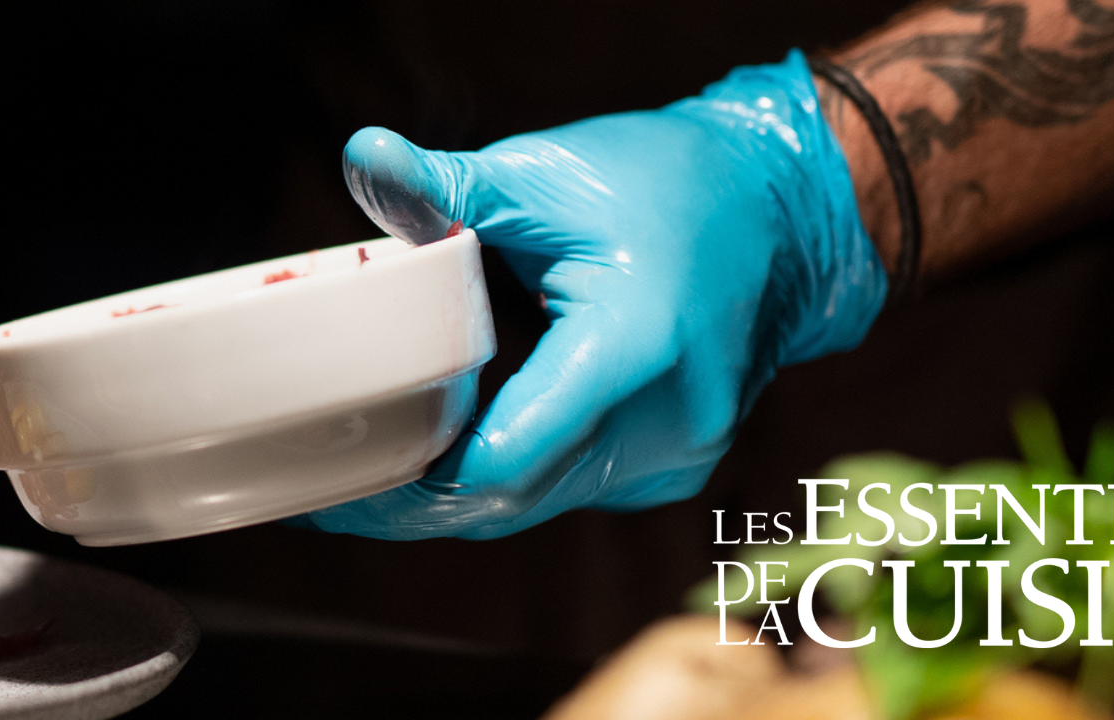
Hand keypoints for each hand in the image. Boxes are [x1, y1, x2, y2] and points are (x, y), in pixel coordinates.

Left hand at [303, 52, 886, 539]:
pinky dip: (510, 478)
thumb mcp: (548, 173)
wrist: (781, 209)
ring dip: (458, 497)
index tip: (347, 471)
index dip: (417, 478)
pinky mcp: (673, 465)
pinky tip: (450, 455)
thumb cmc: (667, 183)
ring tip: (371, 475)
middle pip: (514, 497)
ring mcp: (678, 454)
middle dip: (418, 503)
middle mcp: (668, 420)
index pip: (506, 455)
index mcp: (635, 347)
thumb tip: (363, 157)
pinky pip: (572, 490)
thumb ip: (451, 186)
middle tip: (332, 488)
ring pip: (540, 504)